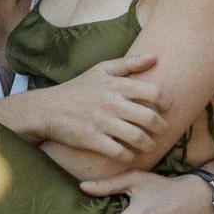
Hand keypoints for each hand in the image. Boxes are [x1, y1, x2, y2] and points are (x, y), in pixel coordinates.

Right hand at [34, 55, 169, 161]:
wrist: (47, 109)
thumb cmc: (78, 88)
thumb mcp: (101, 69)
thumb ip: (129, 64)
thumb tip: (155, 57)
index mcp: (116, 85)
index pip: (154, 92)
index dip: (166, 103)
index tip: (166, 109)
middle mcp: (111, 103)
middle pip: (150, 118)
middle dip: (161, 127)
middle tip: (161, 130)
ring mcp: (101, 122)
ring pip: (138, 138)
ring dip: (148, 144)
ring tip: (149, 145)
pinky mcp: (92, 139)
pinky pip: (120, 152)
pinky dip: (130, 156)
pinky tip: (130, 154)